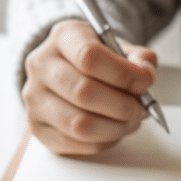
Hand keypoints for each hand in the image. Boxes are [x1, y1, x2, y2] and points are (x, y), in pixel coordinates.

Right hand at [21, 19, 157, 153]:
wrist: (69, 72)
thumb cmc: (98, 61)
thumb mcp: (120, 48)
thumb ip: (139, 58)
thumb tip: (145, 75)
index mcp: (64, 37)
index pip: (89, 56)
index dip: (123, 74)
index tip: (145, 82)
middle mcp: (42, 66)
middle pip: (84, 93)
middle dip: (123, 106)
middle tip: (141, 109)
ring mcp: (35, 98)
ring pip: (80, 124)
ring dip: (116, 128)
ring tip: (130, 121)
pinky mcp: (38, 128)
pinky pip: (76, 143)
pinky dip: (103, 141)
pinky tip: (112, 130)